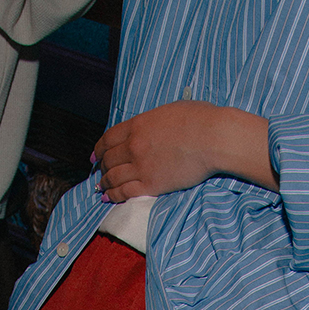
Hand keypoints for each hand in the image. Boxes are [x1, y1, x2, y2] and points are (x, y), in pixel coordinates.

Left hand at [94, 102, 276, 201]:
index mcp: (137, 125)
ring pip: (112, 177)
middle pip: (108, 159)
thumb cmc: (199, 120)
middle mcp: (133, 146)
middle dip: (102, 166)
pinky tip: (107, 198)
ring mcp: (140, 166)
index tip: (96, 154)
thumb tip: (152, 127)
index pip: (108, 138)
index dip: (99, 148)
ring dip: (104, 182)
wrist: (212, 138)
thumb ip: (153, 121)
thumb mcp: (168, 111)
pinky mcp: (151, 185)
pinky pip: (124, 192)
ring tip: (101, 186)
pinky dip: (113, 195)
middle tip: (100, 171)